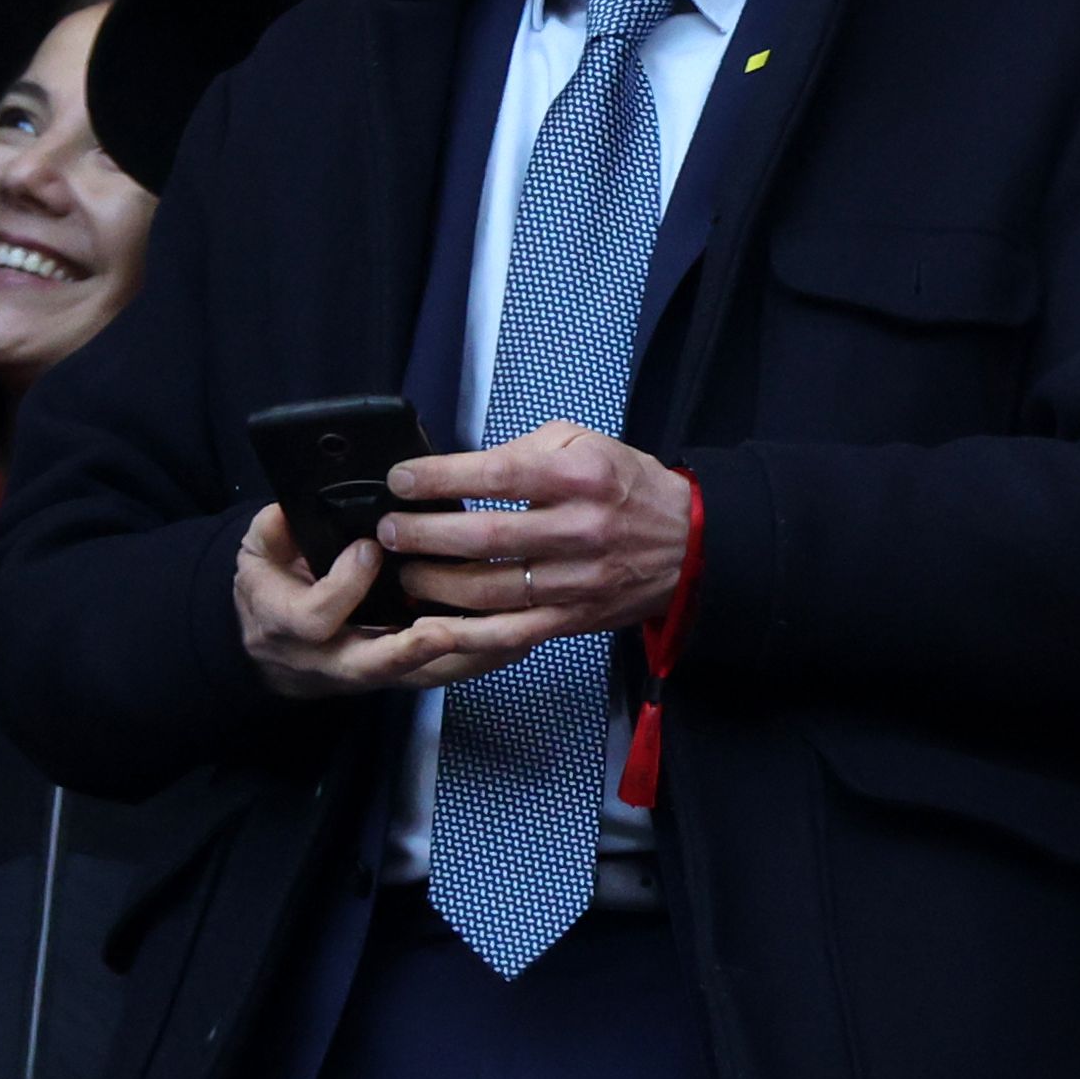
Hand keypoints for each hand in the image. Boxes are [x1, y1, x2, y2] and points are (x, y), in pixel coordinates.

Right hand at [234, 501, 596, 698]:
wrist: (276, 650)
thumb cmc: (272, 590)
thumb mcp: (257, 556)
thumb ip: (272, 533)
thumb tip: (290, 508)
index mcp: (288, 626)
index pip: (316, 617)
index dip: (343, 584)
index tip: (369, 547)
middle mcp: (331, 660)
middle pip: (372, 666)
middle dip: (411, 649)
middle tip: (447, 629)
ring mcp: (371, 674)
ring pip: (421, 677)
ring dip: (468, 657)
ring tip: (511, 632)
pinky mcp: (403, 677)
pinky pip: (447, 674)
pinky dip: (485, 656)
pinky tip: (523, 635)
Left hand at [372, 421, 694, 637]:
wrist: (691, 543)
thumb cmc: (629, 488)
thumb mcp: (587, 444)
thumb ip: (526, 451)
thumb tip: (462, 470)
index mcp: (582, 477)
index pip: (495, 475)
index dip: (439, 478)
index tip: (401, 479)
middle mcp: (580, 529)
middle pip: (483, 536)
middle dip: (421, 534)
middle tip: (388, 530)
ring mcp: (577, 580)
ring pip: (488, 590)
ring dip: (433, 583)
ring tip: (404, 572)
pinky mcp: (574, 618)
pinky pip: (510, 634)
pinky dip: (466, 634)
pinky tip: (432, 624)